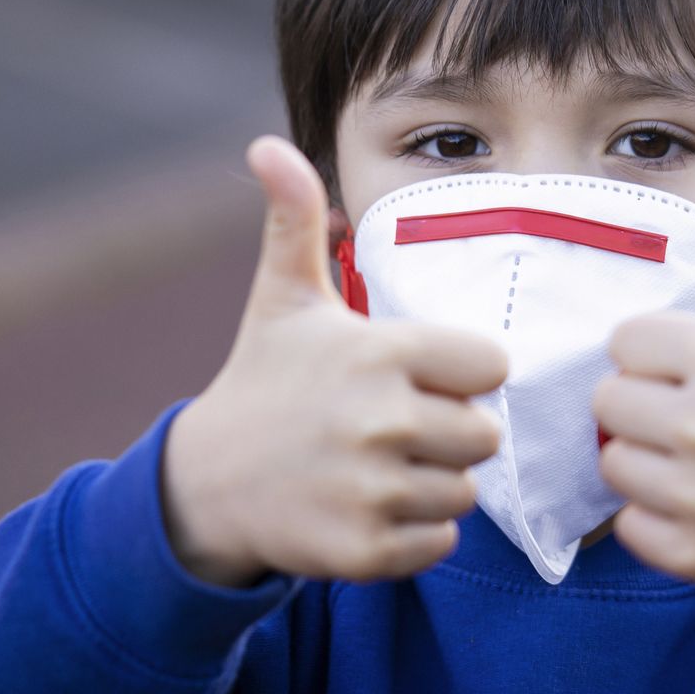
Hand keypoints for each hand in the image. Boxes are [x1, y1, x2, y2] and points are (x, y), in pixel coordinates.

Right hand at [162, 136, 507, 586]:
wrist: (204, 484)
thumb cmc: (263, 381)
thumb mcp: (281, 298)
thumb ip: (293, 220)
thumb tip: (266, 144)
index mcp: (379, 354)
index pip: (490, 366)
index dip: (462, 373)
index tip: (421, 376)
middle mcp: (380, 421)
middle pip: (485, 435)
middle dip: (450, 433)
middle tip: (398, 428)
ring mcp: (371, 489)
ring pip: (464, 492)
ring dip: (434, 484)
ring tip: (382, 467)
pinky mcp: (362, 549)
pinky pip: (439, 544)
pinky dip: (416, 534)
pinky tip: (372, 507)